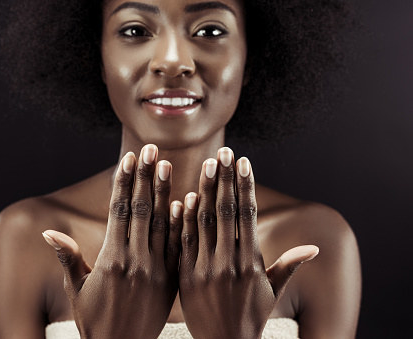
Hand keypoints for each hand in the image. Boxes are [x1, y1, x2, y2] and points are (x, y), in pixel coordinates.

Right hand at [42, 144, 182, 338]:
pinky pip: (179, 245)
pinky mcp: (173, 279)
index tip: (128, 158)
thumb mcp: (78, 291)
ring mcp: (157, 270)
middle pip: (142, 210)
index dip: (124, 182)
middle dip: (144, 177)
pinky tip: (188, 199)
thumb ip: (68, 258)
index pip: (119, 211)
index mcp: (111, 260)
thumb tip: (49, 232)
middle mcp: (136, 261)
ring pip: (163, 223)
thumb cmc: (96, 323)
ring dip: (165, 192)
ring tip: (166, 165)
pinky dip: (183, 222)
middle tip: (149, 148)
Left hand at [179, 147, 318, 338]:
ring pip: (202, 222)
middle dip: (223, 179)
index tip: (243, 162)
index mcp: (251, 263)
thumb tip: (314, 248)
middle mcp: (228, 262)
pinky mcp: (185, 276)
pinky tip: (182, 198)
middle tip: (222, 152)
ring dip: (203, 191)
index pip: (247, 215)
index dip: (245, 186)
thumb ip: (288, 267)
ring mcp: (204, 268)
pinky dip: (182, 219)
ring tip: (205, 165)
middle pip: (224, 212)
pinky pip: (182, 242)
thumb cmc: (251, 317)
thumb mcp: (272, 293)